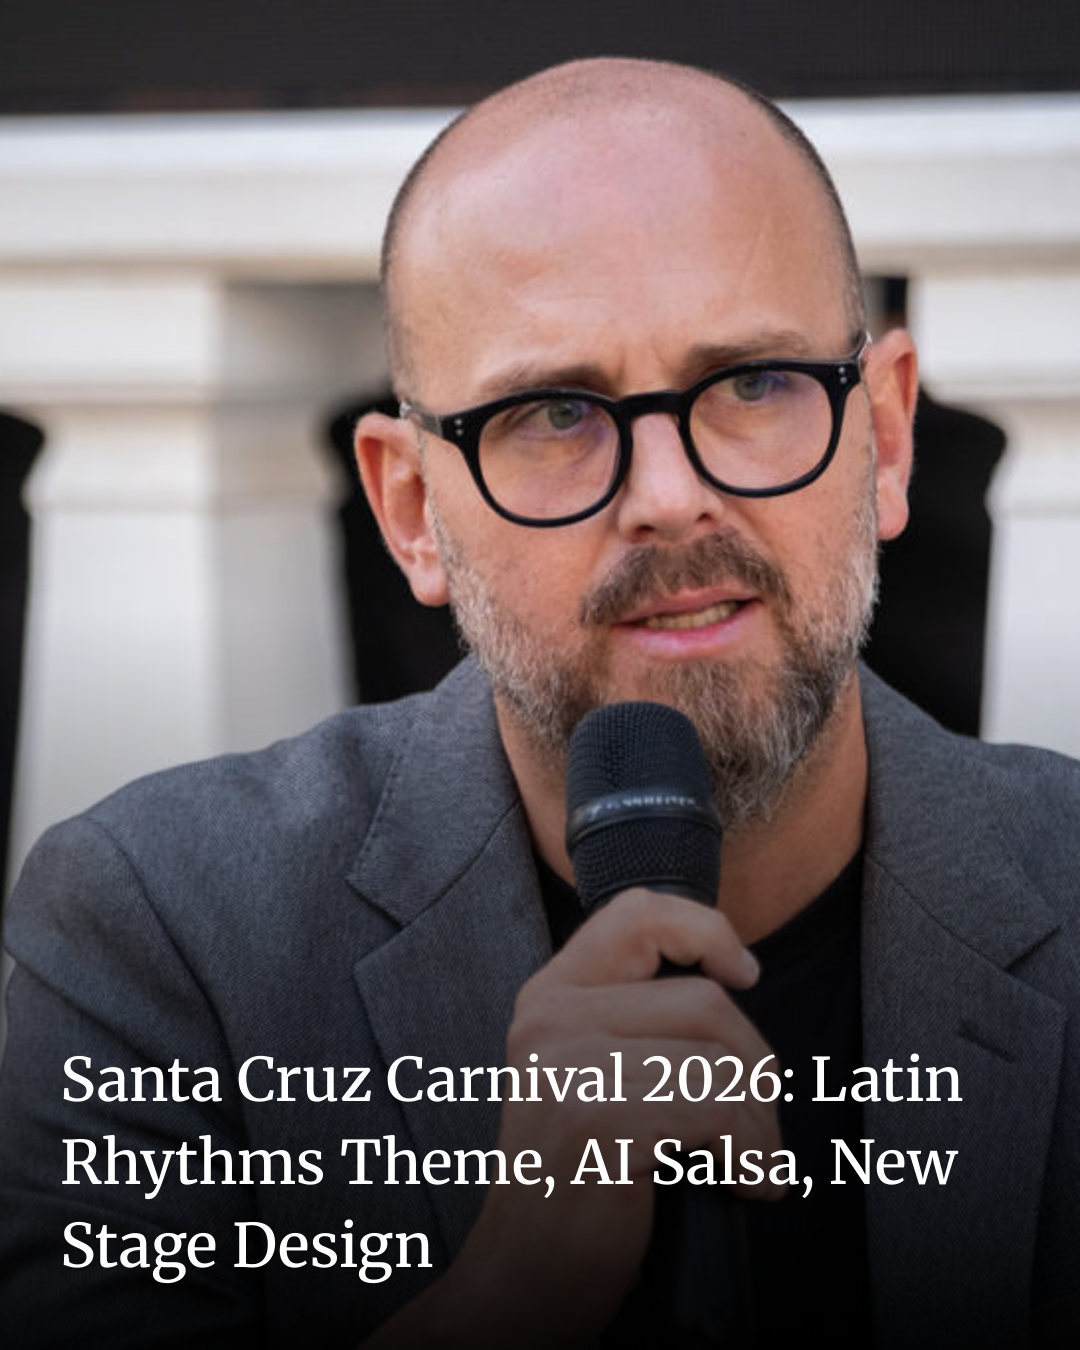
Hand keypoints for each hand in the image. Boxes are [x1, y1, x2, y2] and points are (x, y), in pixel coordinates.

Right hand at [376, 888, 780, 1347]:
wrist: (523, 1278)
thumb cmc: (577, 1183)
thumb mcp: (589, 1076)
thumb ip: (634, 1019)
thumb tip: (733, 973)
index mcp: (549, 997)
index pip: (638, 912)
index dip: (705, 929)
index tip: (743, 972)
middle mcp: (550, 1018)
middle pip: (705, 1001)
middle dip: (755, 1069)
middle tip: (750, 1128)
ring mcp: (567, 1064)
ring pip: (720, 1060)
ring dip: (761, 1126)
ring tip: (747, 1165)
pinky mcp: (596, 1115)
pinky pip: (719, 1109)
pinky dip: (754, 1155)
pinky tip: (744, 1184)